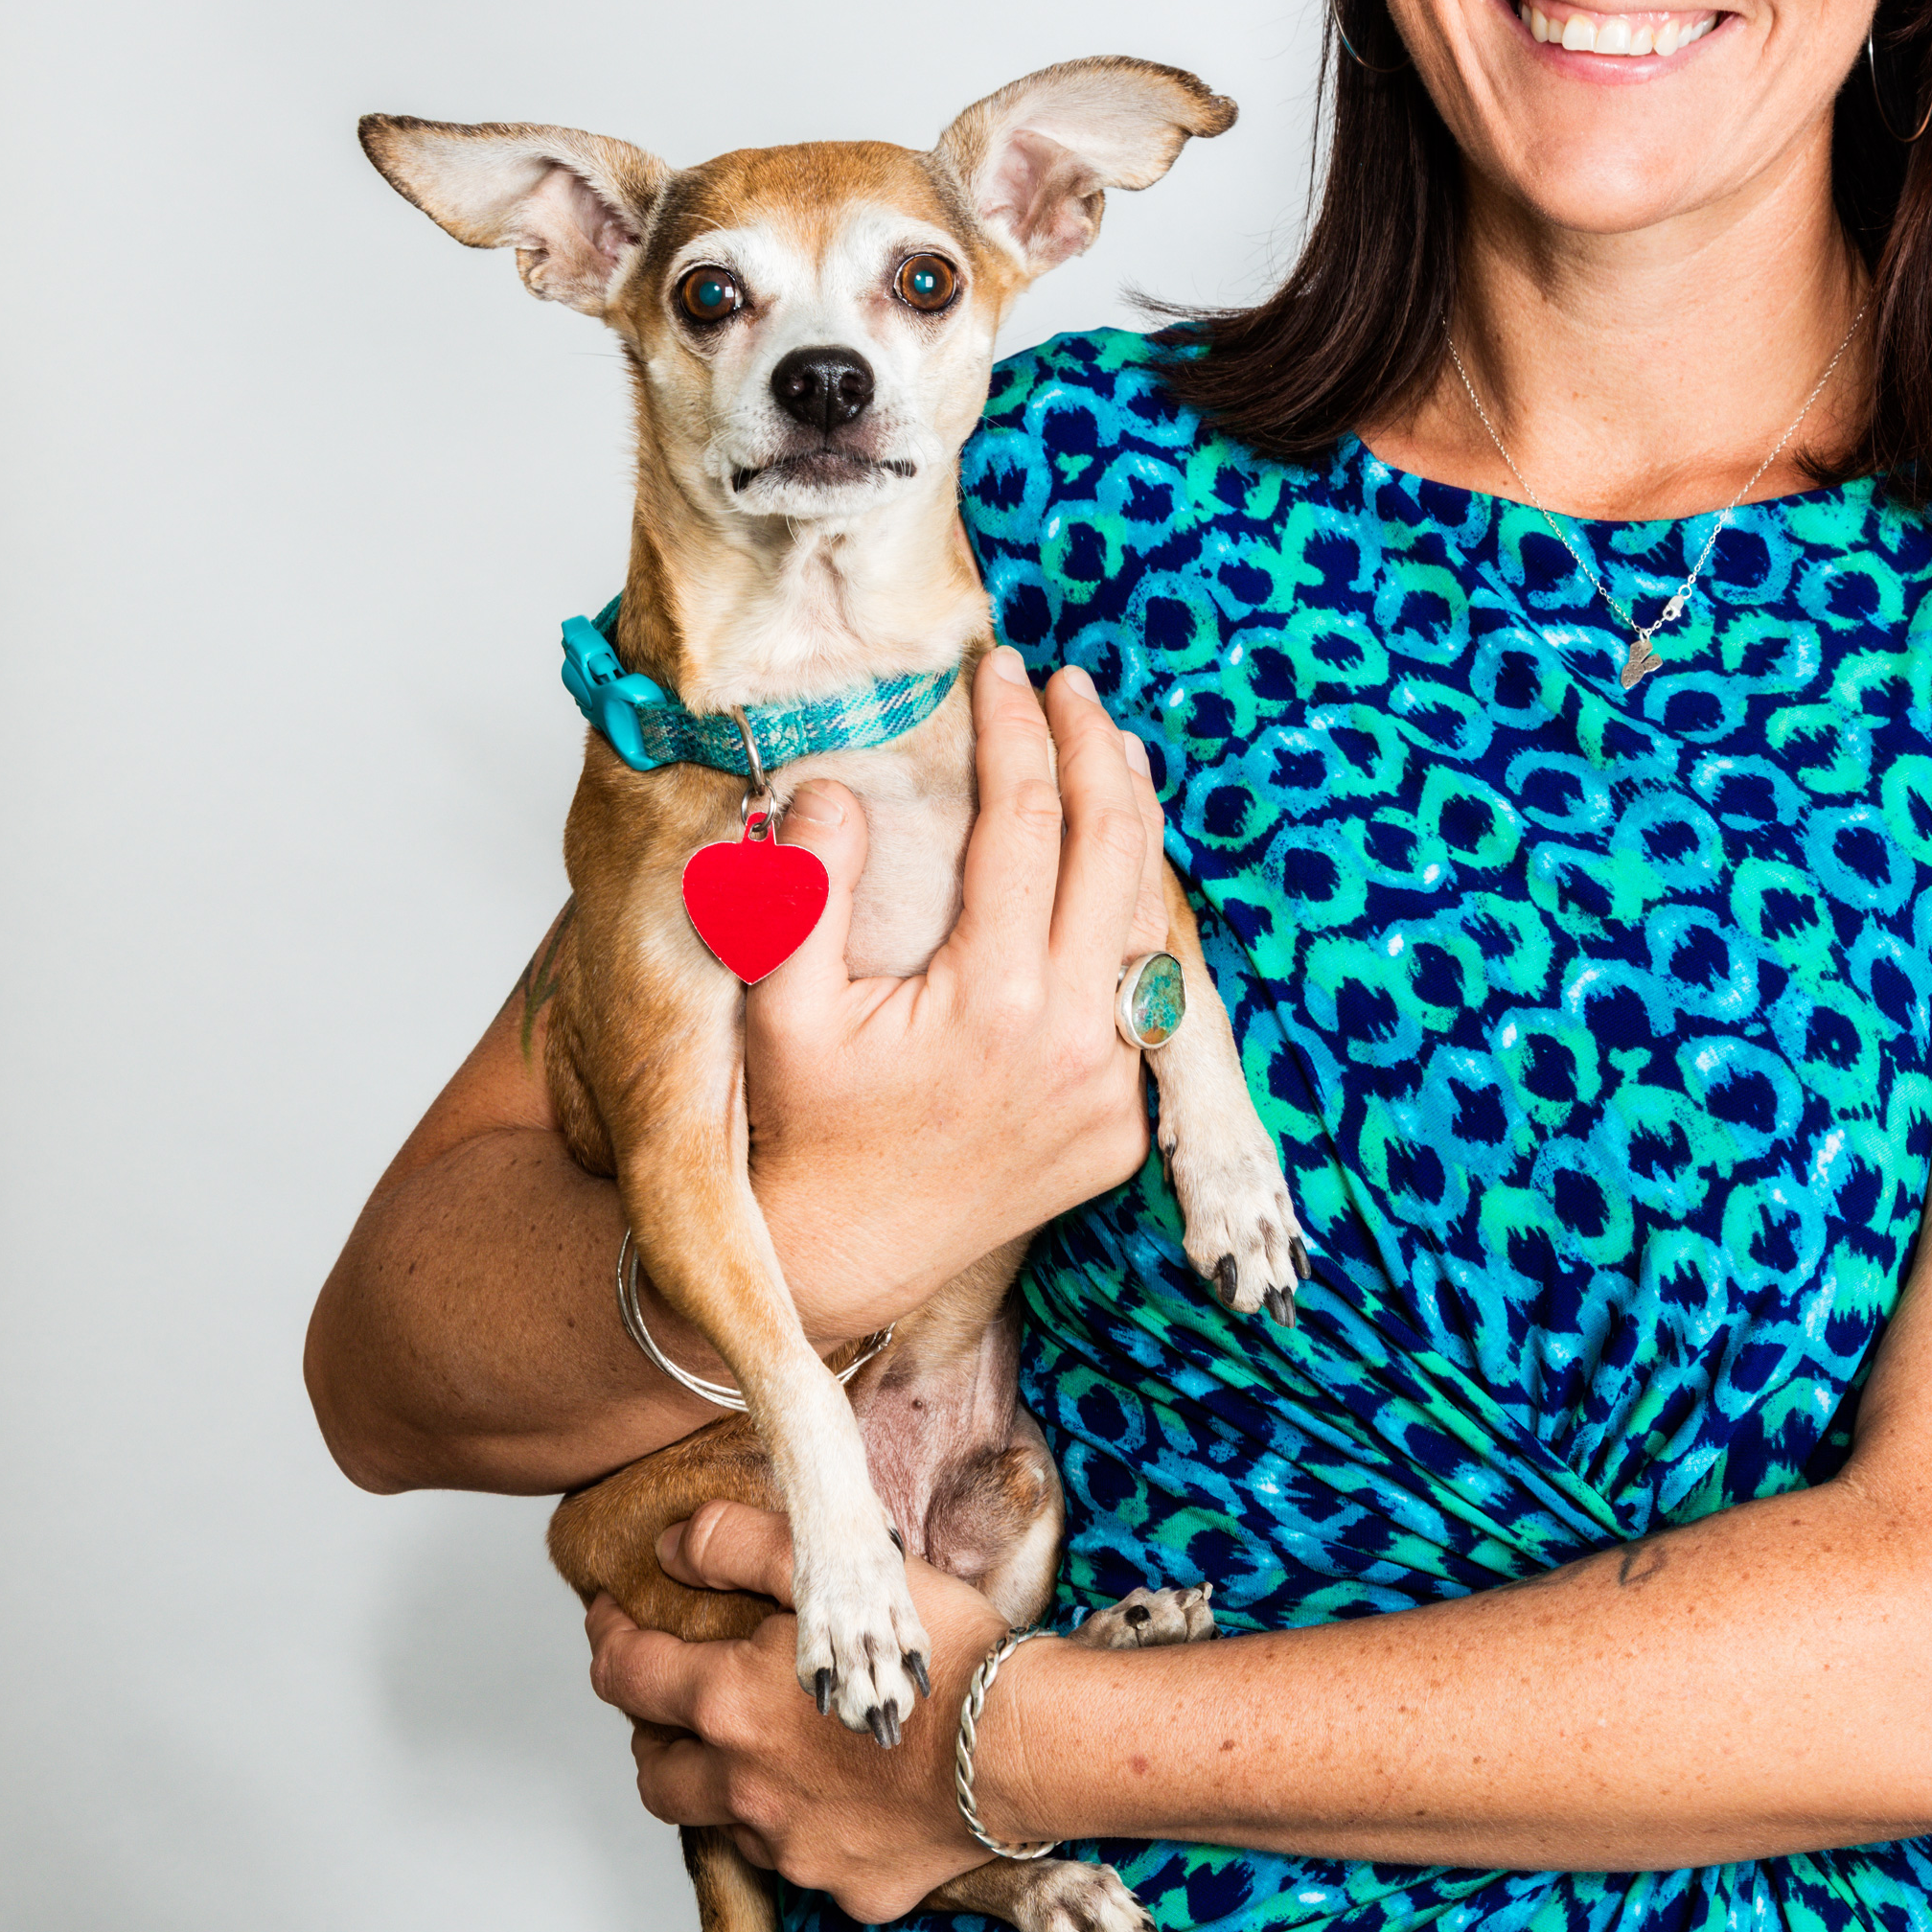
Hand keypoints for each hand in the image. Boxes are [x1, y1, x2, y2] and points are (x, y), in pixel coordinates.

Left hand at [586, 1501, 1031, 1922]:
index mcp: (730, 1706)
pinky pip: (801, 1858)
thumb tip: (675, 1543)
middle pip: (655, 1772)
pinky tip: (839, 1788)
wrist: (1020, 1743)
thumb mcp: (837, 1568)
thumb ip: (742, 1545)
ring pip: (720, 1821)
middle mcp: (745, 1788)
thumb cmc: (939, 1652)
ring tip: (758, 1743)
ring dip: (722, 1781)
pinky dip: (802, 1822)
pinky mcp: (845, 1883)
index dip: (611, 1636)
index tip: (612, 1614)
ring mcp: (792, 1846)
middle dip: (651, 1729)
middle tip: (674, 1693)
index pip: (627, 1675)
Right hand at [740, 650, 1169, 1337]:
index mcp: (995, 1000)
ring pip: (1150, 918)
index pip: (1026, 821)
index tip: (998, 670)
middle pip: (1115, 850)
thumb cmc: (802, 1128)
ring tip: (1111, 748)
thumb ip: (805, 889)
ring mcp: (1113, 1088)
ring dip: (1133, 823)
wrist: (841, 1260)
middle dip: (1095, 750)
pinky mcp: (1124, 1123)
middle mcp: (1076, 1042)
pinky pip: (1149, 994)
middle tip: (1070, 684)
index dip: (1016, 731)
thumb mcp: (781, 1007)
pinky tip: (1117, 866)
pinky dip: (1135, 915)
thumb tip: (837, 784)